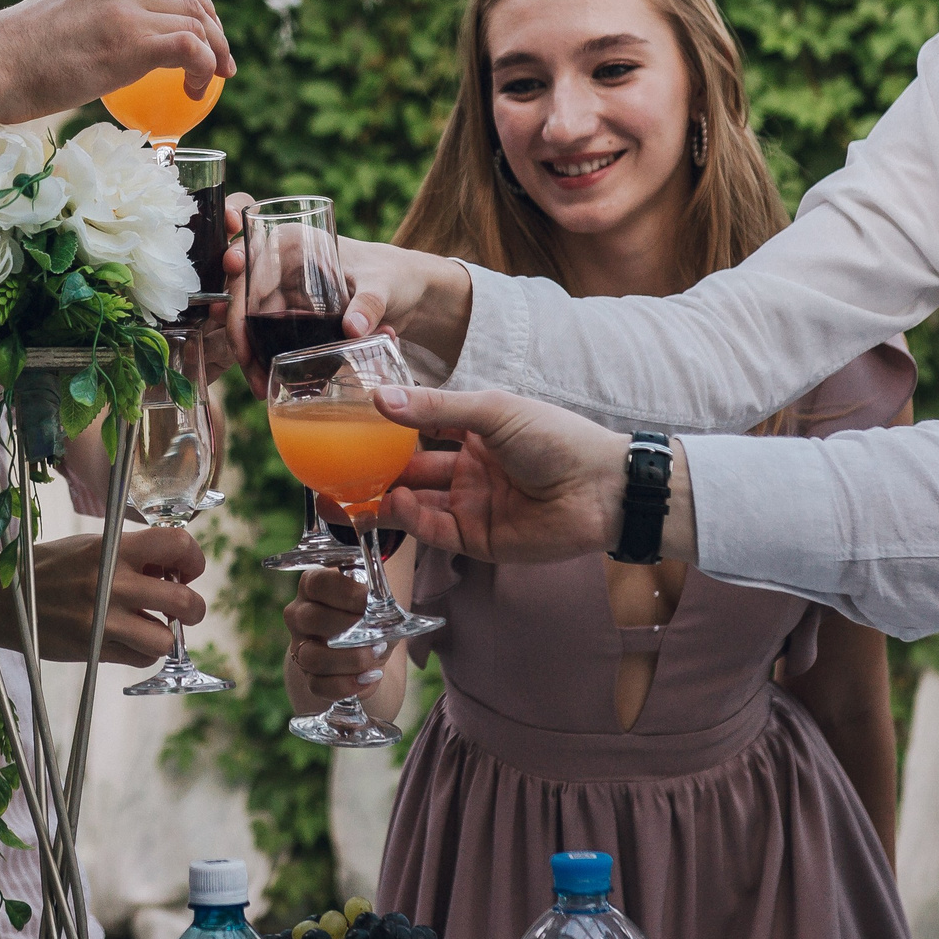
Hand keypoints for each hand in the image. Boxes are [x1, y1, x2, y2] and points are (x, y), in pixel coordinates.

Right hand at [0, 0, 233, 121]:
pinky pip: (191, 47)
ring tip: (214, 81)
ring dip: (215, 52)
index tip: (201, 29)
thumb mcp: (45, 29)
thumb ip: (76, 30)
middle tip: (220, 60)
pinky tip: (197, 90)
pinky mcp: (131, 41)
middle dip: (214, 27)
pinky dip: (205, 67)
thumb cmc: (1, 65)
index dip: (193, 2)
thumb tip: (89, 61)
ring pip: (194, 20)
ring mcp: (123, 9)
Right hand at [15, 525, 208, 666]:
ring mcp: (102, 622)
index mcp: (111, 549)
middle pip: (184, 601)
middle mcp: (110, 584)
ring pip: (165, 639)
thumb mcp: (91, 545)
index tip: (187, 569)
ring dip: (166, 634)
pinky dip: (144, 651)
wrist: (1, 599)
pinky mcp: (93, 650)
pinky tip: (129, 639)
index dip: (193, 557)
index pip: (175, 543)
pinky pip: (141, 658)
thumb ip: (131, 554)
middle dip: (195, 607)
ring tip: (152, 625)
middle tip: (185, 606)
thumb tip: (173, 567)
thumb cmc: (52, 567)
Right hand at [221, 194, 467, 392]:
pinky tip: (267, 382)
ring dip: (249, 355)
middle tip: (253, 372)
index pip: (250, 258)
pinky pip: (267, 336)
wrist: (408, 294)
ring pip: (250, 322)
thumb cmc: (394, 275)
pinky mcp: (290, 316)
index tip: (222, 309)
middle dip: (240, 336)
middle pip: (243, 297)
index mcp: (293, 241)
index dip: (231, 283)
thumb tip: (352, 329)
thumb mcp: (382, 284)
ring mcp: (282, 291)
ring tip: (261, 386)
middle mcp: (280, 264)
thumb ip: (370, 303)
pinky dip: (264, 358)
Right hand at [284, 565, 396, 701]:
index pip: (317, 583)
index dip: (345, 592)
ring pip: (312, 657)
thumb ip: (382, 607)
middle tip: (374, 630)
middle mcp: (299, 615)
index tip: (369, 600)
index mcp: (312, 586)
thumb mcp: (378, 605)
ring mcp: (300, 647)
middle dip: (346, 626)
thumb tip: (387, 619)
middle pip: (310, 619)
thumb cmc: (369, 616)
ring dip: (349, 658)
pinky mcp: (307, 675)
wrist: (365, 647)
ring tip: (376, 654)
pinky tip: (370, 676)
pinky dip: (347, 684)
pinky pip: (318, 685)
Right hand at [371, 385, 624, 563]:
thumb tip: (380, 398)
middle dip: (375, 472)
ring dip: (386, 498)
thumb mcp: (492, 412)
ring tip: (354, 492)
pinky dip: (411, 519)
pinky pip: (435, 530)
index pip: (420, 429)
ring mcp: (472, 505)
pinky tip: (395, 502)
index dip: (388, 429)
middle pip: (411, 471)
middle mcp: (468, 470)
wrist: (601, 489)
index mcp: (474, 433)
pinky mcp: (478, 539)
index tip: (350, 425)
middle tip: (336, 470)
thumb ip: (435, 409)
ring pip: (416, 504)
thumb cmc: (555, 438)